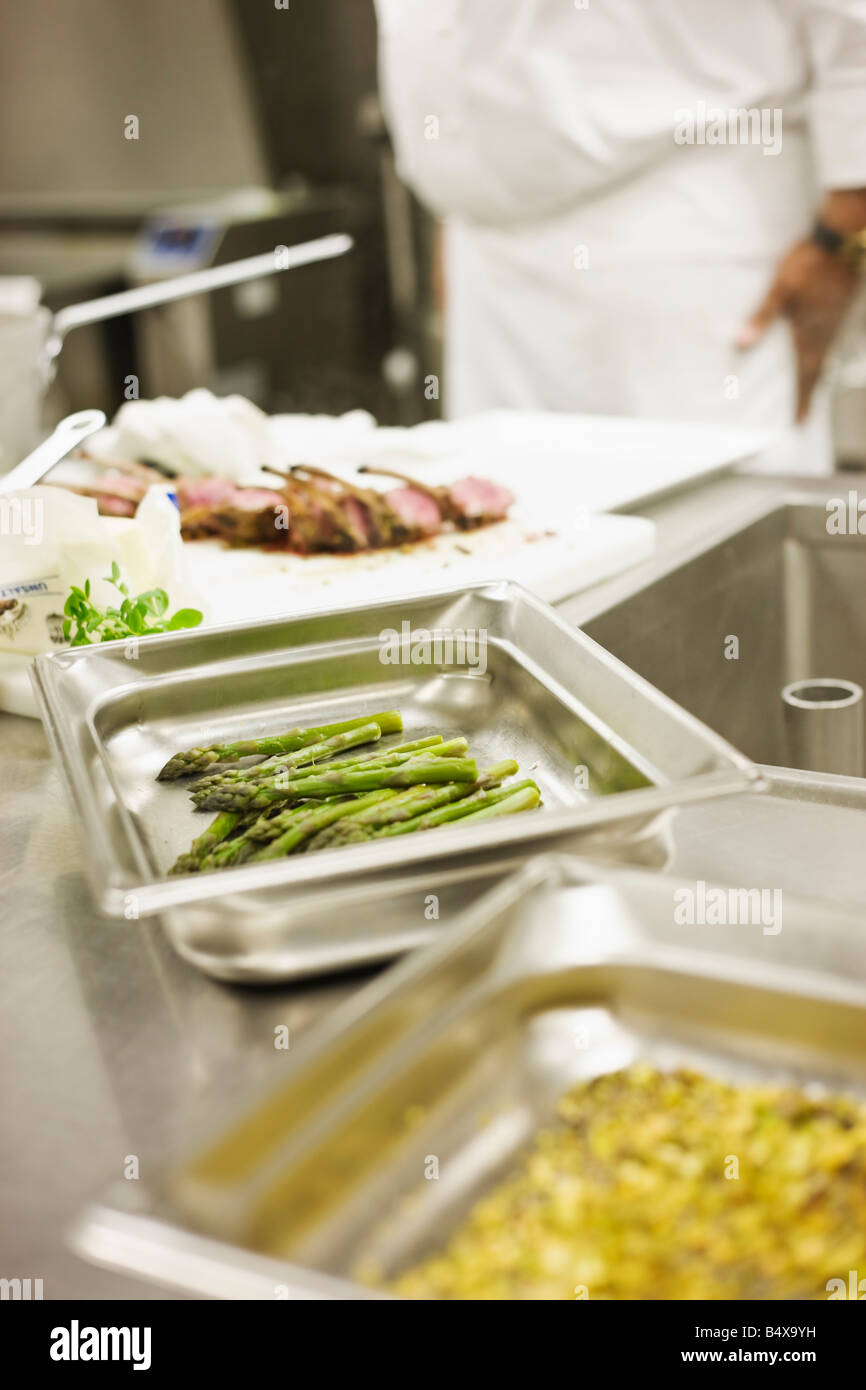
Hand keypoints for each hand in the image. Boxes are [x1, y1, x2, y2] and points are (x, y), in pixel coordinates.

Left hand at [736, 238, 857, 420]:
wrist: (841, 240)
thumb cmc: (809, 264)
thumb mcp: (780, 290)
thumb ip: (762, 316)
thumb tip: (742, 341)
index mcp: (810, 334)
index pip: (805, 374)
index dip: (801, 399)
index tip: (799, 421)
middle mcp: (825, 332)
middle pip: (817, 370)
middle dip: (809, 393)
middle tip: (804, 413)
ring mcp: (835, 320)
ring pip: (826, 355)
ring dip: (816, 374)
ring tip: (810, 389)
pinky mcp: (839, 307)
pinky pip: (830, 339)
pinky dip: (823, 353)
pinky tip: (819, 350)